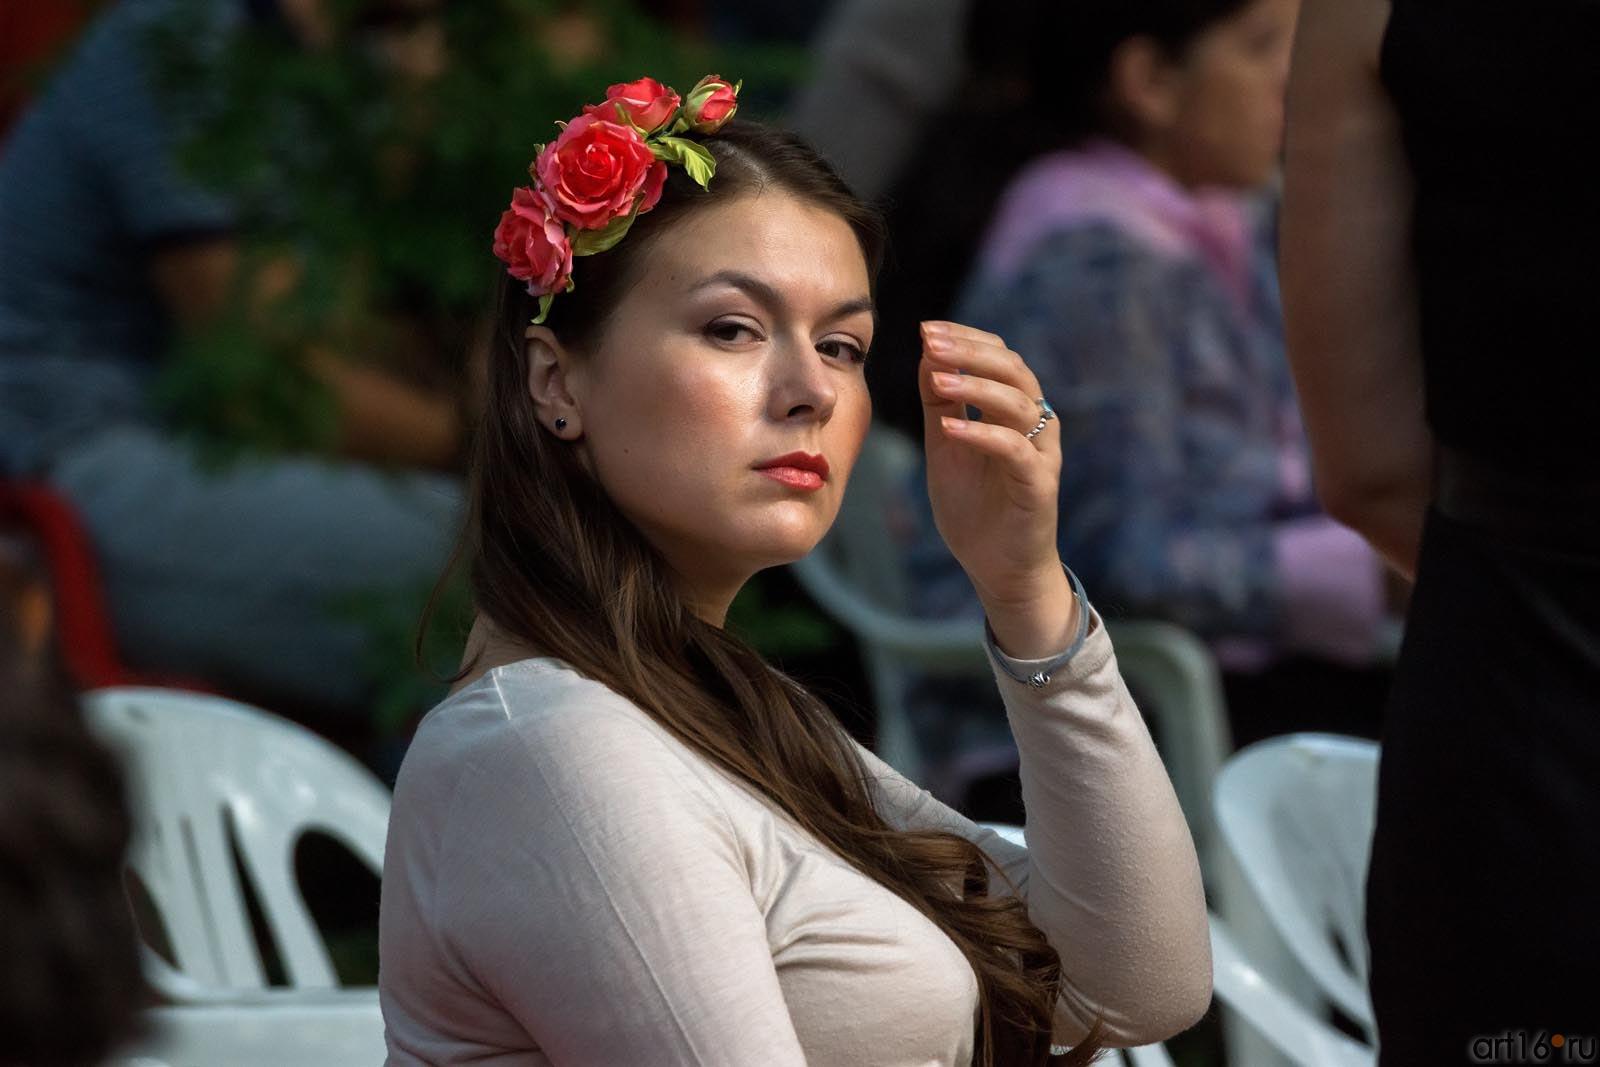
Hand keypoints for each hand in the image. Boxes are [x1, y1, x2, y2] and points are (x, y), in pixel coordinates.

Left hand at [918, 321, 1076, 656]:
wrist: (997, 567)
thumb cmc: (975, 506)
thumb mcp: (946, 445)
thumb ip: (939, 401)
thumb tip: (928, 350)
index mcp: (1014, 408)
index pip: (998, 355)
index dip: (965, 337)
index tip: (926, 328)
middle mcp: (1035, 424)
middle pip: (1013, 370)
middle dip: (970, 352)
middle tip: (932, 342)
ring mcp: (1041, 453)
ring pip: (1018, 404)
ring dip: (976, 388)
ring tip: (939, 381)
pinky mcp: (1039, 485)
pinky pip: (1015, 451)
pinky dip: (983, 435)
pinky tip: (951, 429)